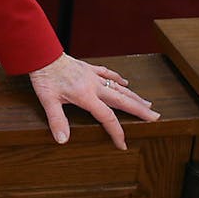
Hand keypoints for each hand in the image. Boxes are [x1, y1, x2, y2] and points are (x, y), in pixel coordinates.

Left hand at [28, 52, 158, 149]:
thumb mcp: (48, 101)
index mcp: (86, 96)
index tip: (123, 144)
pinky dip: (118, 79)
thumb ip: (57, 120)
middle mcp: (94, 86)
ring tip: (148, 104)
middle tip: (155, 117)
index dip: (116, 132)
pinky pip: (107, 74)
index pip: (107, 117)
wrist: (42, 53)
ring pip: (118, 87)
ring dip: (134, 96)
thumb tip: (63, 140)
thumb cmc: (44, 77)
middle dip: (139, 110)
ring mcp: (92, 76)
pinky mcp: (88, 68)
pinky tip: (125, 82)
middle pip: (122, 100)